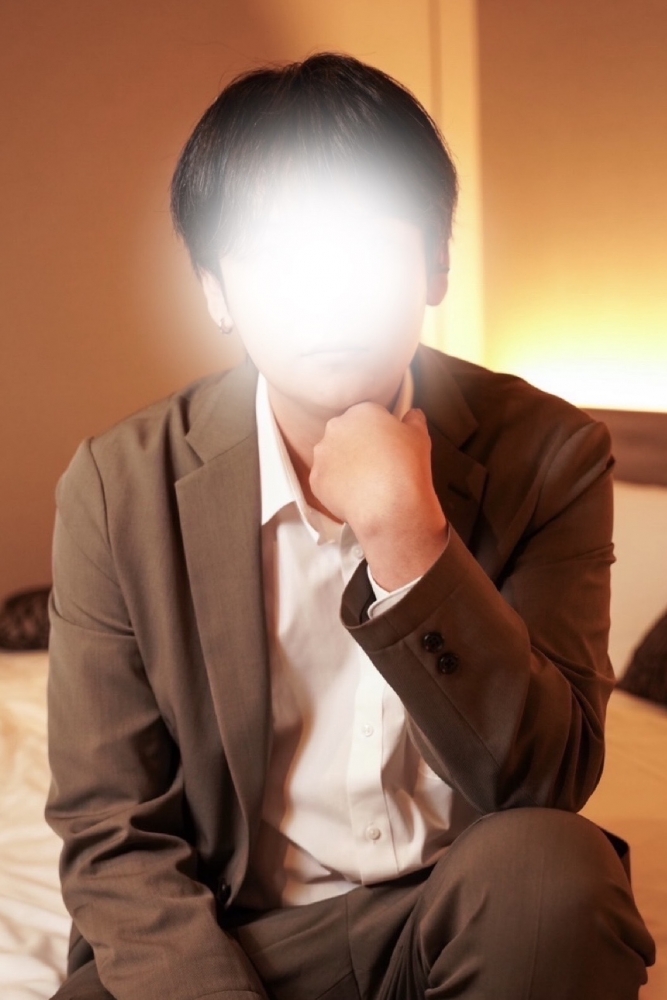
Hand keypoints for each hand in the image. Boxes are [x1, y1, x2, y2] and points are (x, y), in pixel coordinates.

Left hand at [310, 403, 447, 590]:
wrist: (390, 504)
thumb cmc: (407, 466)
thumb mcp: (419, 435)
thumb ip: (414, 419)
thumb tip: (412, 415)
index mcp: (361, 412)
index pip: (368, 415)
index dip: (380, 431)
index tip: (388, 445)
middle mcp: (336, 428)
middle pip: (346, 433)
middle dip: (357, 445)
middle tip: (376, 463)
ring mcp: (322, 454)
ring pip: (332, 456)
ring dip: (344, 464)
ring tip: (365, 482)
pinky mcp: (315, 479)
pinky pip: (325, 480)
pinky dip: (337, 486)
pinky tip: (354, 495)